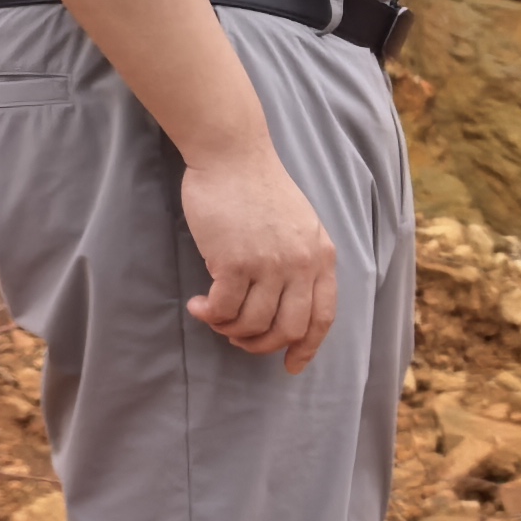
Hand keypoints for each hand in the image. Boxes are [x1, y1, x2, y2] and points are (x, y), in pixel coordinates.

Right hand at [180, 146, 338, 370]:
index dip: (307, 347)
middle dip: (261, 344)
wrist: (232, 155)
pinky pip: (224, 310)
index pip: (323, 316)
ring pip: (253, 324)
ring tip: (213, 316)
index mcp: (322, 256)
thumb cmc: (259, 189)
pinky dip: (209, 315)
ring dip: (229, 329)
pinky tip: (198, 305)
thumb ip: (300, 262)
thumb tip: (284, 306)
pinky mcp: (236, 261)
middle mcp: (302, 263)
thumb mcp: (300, 225)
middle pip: (289, 329)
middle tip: (237, 337)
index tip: (290, 365)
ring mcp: (270, 264)